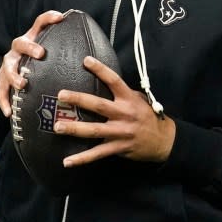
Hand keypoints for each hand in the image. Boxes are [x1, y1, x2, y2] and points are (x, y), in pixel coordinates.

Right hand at [0, 10, 63, 116]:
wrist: (15, 73)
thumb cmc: (42, 62)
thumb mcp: (52, 53)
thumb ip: (67, 50)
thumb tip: (96, 55)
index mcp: (32, 38)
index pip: (40, 23)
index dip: (49, 18)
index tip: (60, 17)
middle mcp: (19, 49)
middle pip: (20, 43)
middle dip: (30, 47)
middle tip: (41, 53)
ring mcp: (9, 63)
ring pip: (8, 66)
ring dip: (14, 75)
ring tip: (22, 84)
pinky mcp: (2, 80)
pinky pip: (1, 90)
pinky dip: (4, 100)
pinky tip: (9, 112)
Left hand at [54, 56, 175, 166]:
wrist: (164, 140)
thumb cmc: (148, 116)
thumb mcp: (140, 99)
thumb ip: (123, 93)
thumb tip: (105, 82)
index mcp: (129, 99)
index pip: (114, 81)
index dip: (101, 70)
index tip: (86, 60)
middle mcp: (124, 114)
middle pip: (99, 105)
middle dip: (79, 100)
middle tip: (61, 95)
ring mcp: (120, 132)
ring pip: (94, 130)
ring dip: (75, 128)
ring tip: (57, 126)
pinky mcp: (118, 148)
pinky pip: (97, 154)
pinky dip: (82, 159)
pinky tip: (67, 161)